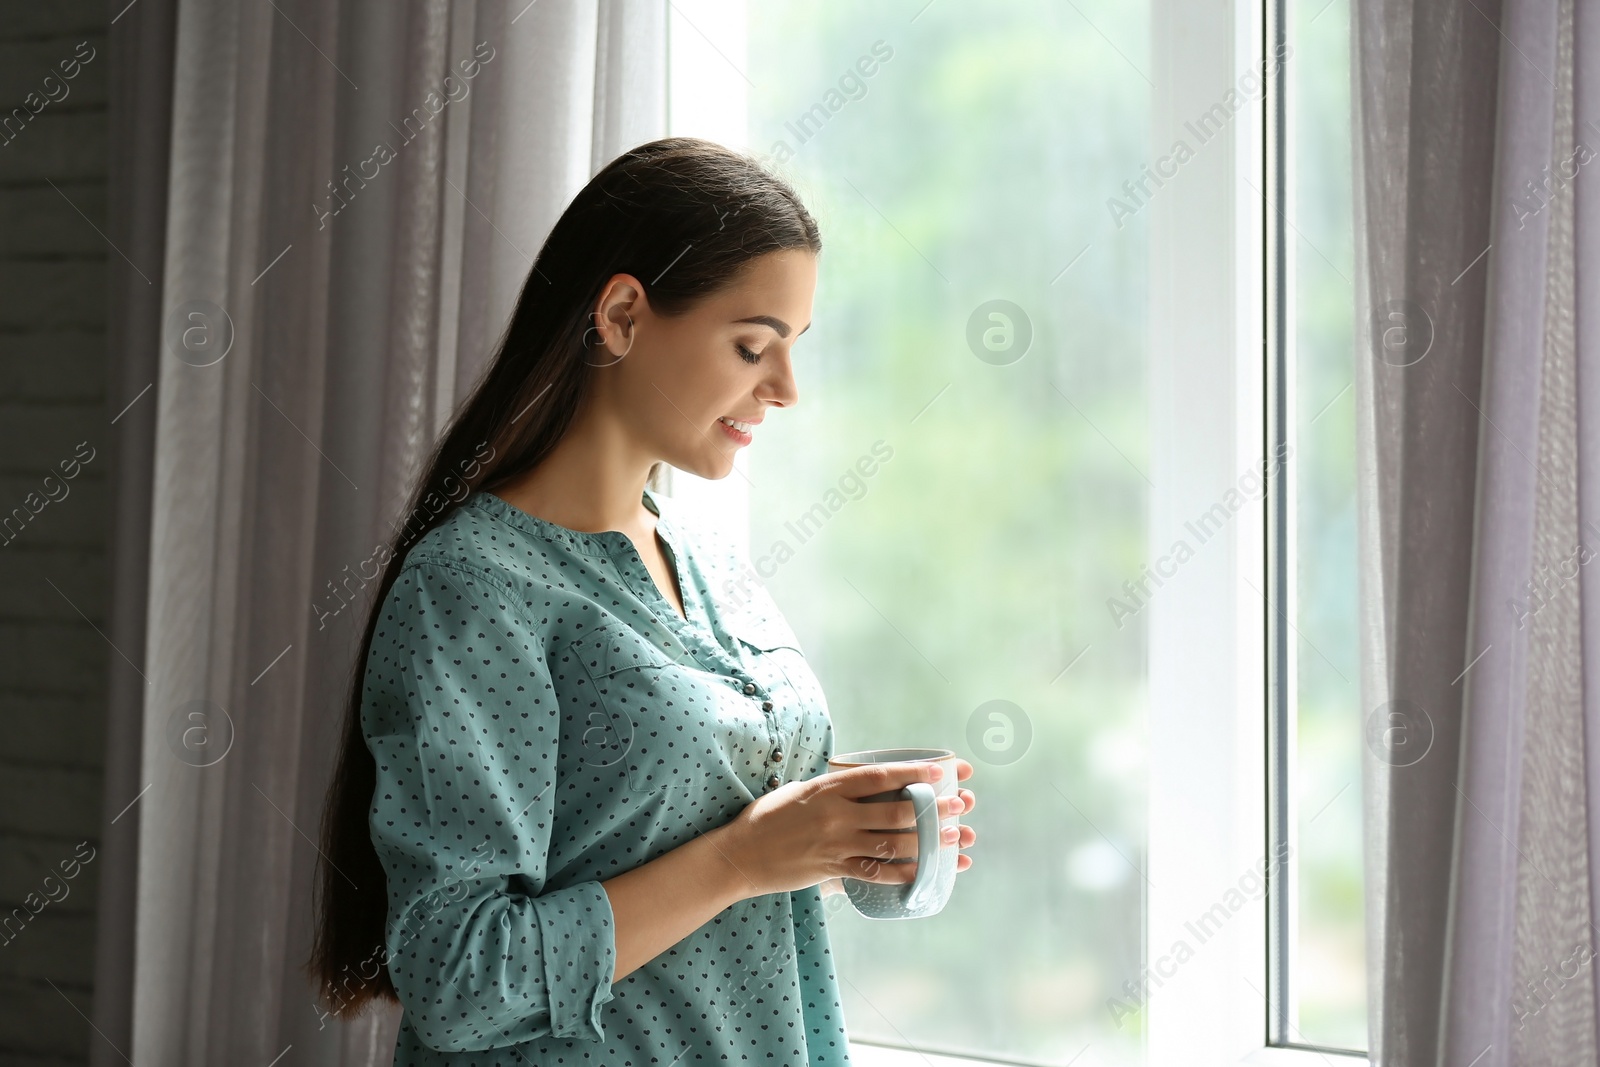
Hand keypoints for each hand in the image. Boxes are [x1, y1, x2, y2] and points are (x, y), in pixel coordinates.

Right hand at [713, 759, 977, 900]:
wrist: (739, 855)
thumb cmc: (768, 818)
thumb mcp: (800, 790)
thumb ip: (834, 789)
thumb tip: (868, 783)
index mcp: (828, 788)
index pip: (879, 776)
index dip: (913, 771)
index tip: (941, 768)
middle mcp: (836, 815)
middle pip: (896, 809)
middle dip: (933, 806)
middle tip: (961, 802)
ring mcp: (836, 844)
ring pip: (892, 842)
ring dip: (928, 840)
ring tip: (954, 836)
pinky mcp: (833, 869)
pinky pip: (876, 872)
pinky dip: (904, 873)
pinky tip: (925, 873)